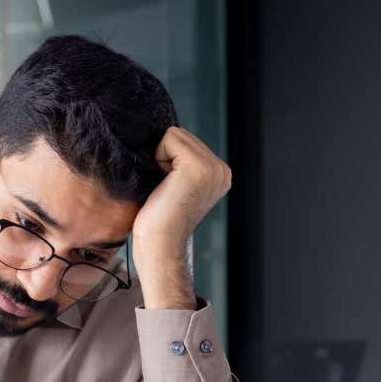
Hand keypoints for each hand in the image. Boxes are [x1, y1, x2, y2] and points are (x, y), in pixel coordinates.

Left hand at [132, 127, 230, 308]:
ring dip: (161, 159)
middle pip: (180, 134)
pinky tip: (164, 185)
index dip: (168, 160)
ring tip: (166, 188)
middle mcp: (222, 170)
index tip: (170, 189)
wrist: (160, 247)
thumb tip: (163, 138)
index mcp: (220, 174)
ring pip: (174, 134)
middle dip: (164, 157)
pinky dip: (158, 158)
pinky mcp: (198, 167)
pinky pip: (168, 138)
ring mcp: (213, 168)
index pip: (185, 140)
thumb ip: (180, 163)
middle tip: (167, 189)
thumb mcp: (176, 186)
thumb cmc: (158, 222)